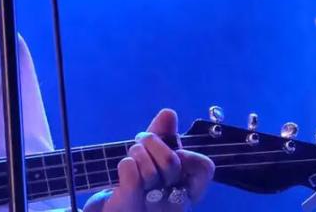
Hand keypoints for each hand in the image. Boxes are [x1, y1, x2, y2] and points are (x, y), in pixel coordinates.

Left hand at [84, 109, 213, 211]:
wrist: (111, 203)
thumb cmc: (138, 178)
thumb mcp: (152, 153)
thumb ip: (162, 134)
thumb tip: (169, 113)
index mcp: (187, 189)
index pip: (204, 168)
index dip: (189, 154)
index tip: (175, 149)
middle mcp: (175, 203)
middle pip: (171, 162)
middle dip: (152, 143)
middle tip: (140, 143)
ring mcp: (154, 208)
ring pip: (150, 170)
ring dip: (136, 154)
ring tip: (132, 160)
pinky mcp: (130, 208)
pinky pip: (132, 177)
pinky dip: (127, 165)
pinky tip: (124, 168)